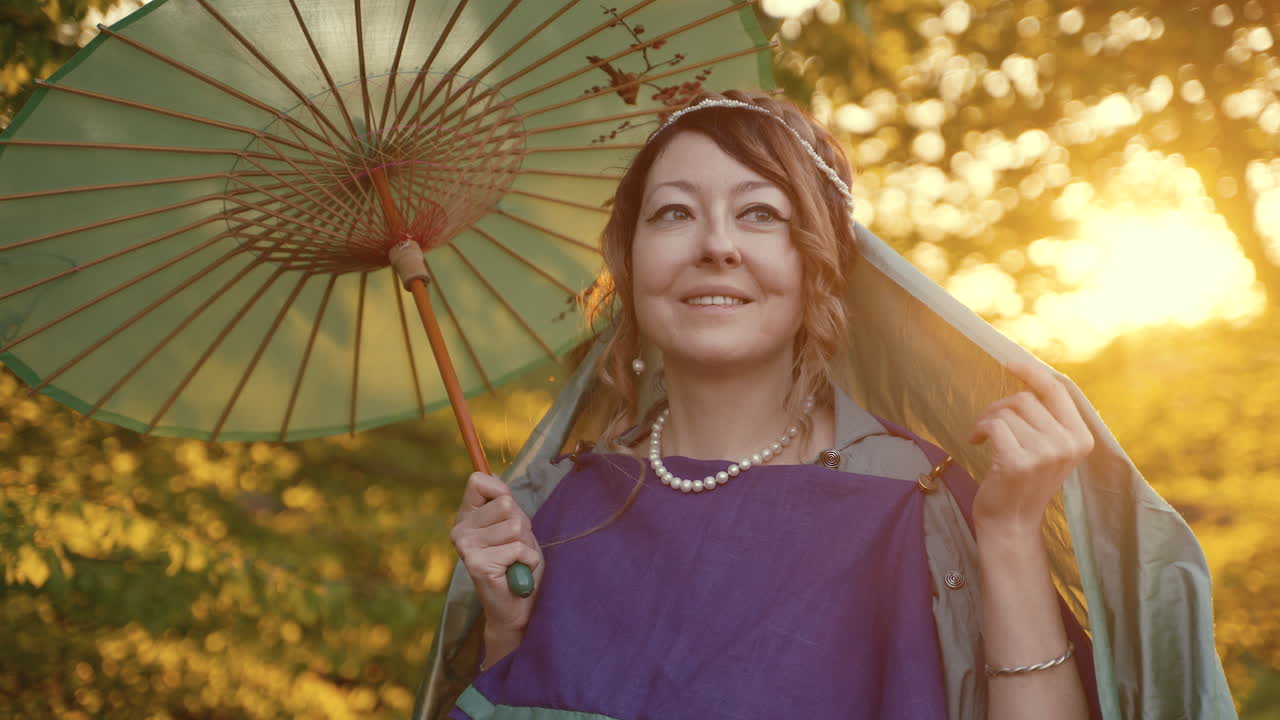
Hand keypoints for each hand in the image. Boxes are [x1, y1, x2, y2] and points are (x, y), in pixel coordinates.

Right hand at [449, 472, 544, 635]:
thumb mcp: (515, 525)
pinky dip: (527, 560)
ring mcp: (466, 547)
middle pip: (505, 504)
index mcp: (467, 517)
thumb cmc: (518, 563)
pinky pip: (518, 548)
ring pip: (514, 526)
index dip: (501, 491)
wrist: (516, 606)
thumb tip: (494, 480)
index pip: (478, 481)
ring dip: (525, 544)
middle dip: (522, 525)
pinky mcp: (478, 564)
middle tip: (515, 545)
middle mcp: (460, 530)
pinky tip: (516, 572)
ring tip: (515, 559)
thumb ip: (505, 504)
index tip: (508, 511)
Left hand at [968, 360, 1094, 535]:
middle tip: (989, 424)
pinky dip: (979, 429)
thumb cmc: (1025, 482)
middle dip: (1000, 406)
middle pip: (1026, 398)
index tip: (1011, 364)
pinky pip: (994, 425)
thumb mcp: (1050, 450)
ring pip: (1007, 411)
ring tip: (983, 437)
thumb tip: (1031, 377)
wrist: (1012, 523)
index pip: (1058, 390)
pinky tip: (976, 442)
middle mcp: (1068, 444)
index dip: (1033, 373)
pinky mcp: (1019, 462)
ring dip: (987, 420)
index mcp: (1081, 438)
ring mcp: (1046, 453)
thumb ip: (1050, 420)